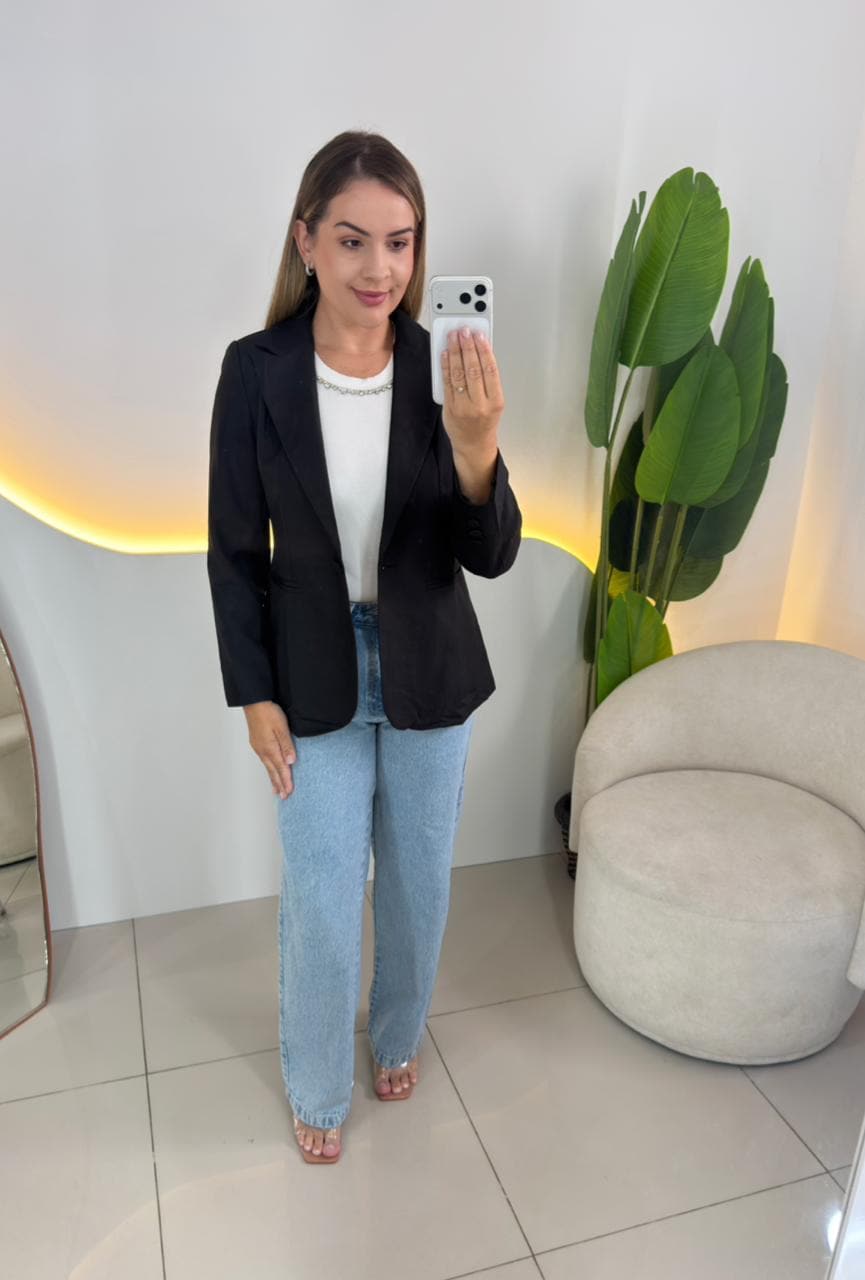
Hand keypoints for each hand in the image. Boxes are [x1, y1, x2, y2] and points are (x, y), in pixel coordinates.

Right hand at [243, 701, 295, 798]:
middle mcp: (263, 751)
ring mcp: (259, 747)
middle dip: (279, 785)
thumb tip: (291, 762)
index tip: (290, 792)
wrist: (254, 702)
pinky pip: (264, 761)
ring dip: (273, 779)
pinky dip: (269, 769)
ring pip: (267, 767)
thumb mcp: (281, 727)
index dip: (286, 781)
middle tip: (284, 797)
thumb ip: (286, 745)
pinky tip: (270, 771)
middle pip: (273, 771)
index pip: (280, 768)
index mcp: (270, 748)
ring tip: (277, 790)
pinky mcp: (257, 743)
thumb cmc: (269, 712)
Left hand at [440, 327, 504, 454]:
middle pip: (474, 369)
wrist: (474, 444)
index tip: (479, 335)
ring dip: (455, 352)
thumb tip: (480, 351)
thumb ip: (488, 379)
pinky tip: (445, 353)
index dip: (484, 350)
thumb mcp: (494, 401)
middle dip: (468, 347)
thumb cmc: (485, 421)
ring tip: (453, 337)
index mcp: (495, 401)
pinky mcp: (450, 408)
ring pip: (459, 374)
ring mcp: (464, 407)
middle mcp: (480, 405)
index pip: (490, 370)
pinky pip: (447, 383)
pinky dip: (446, 366)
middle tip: (464, 331)